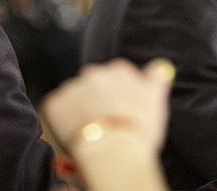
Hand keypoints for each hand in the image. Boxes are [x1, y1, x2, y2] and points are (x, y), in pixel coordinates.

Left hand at [40, 58, 175, 156]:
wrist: (114, 149)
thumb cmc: (137, 130)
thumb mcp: (156, 101)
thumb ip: (156, 79)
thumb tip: (160, 67)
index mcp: (119, 70)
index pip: (117, 75)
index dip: (118, 96)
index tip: (120, 109)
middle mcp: (94, 73)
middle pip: (94, 84)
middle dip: (97, 100)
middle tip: (106, 122)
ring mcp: (73, 87)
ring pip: (75, 96)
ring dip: (80, 109)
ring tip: (92, 131)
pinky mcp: (55, 102)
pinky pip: (57, 109)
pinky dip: (63, 120)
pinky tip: (76, 133)